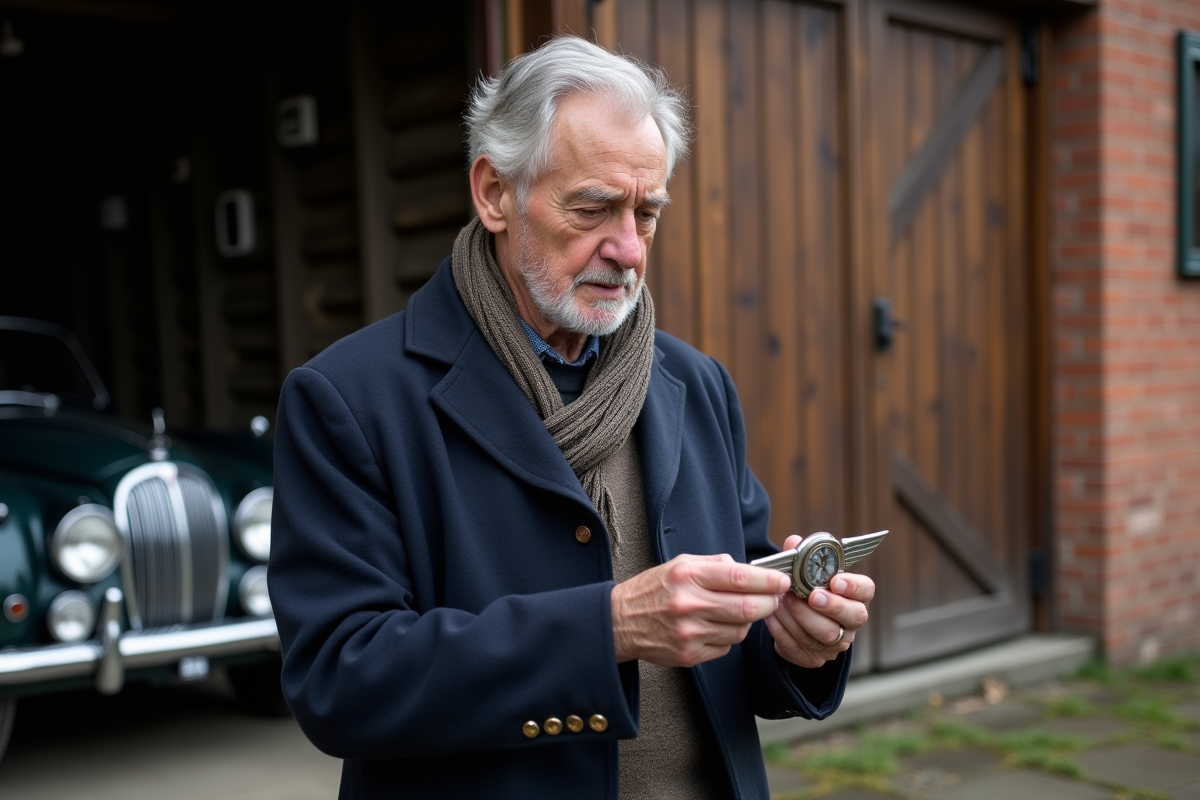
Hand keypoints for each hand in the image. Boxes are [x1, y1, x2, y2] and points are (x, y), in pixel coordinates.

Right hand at [611, 554, 791, 666]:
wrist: (619, 622)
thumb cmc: (653, 589)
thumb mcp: (679, 564)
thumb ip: (714, 564)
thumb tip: (749, 569)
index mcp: (687, 575)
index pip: (740, 578)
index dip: (768, 580)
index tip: (782, 581)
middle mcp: (688, 604)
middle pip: (747, 608)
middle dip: (768, 603)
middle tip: (774, 599)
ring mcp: (689, 633)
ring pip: (740, 630)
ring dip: (748, 621)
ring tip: (739, 611)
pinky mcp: (689, 655)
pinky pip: (726, 647)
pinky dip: (729, 636)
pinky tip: (717, 626)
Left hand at [764, 534, 874, 668]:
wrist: (794, 624)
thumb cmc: (805, 591)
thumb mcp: (804, 573)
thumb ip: (801, 557)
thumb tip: (792, 542)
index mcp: (854, 596)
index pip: (866, 590)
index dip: (854, 586)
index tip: (836, 580)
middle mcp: (850, 622)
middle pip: (853, 617)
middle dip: (831, 605)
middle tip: (811, 596)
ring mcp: (835, 643)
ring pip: (824, 635)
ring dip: (800, 616)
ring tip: (783, 601)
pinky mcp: (814, 658)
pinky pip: (799, 647)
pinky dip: (783, 629)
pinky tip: (772, 615)